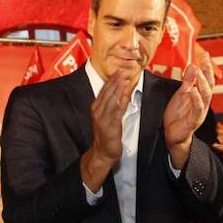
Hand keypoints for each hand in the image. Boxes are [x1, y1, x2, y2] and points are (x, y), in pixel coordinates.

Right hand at [80, 68, 130, 190]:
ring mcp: (103, 118)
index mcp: (96, 108)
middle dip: (115, 81)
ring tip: (124, 79)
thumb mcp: (109, 117)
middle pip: (107, 93)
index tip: (119, 70)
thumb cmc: (106, 135)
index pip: (104, 90)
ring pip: (111, 100)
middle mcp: (98, 111)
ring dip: (118, 88)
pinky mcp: (109, 126)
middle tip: (123, 70)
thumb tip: (123, 93)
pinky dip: (120, 103)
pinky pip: (116, 112)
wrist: (102, 152)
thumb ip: (115, 105)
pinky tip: (125, 96)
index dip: (112, 80)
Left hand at [164, 55, 215, 165]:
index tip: (205, 54)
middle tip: (204, 59)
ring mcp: (200, 112)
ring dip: (203, 82)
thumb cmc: (177, 115)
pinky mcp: (194, 121)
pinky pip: (198, 109)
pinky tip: (193, 90)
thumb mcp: (181, 95)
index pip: (206, 78)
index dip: (206, 66)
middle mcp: (202, 103)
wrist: (172, 135)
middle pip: (209, 85)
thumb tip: (193, 65)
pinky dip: (196, 99)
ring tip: (198, 70)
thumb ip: (188, 81)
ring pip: (206, 95)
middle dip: (207, 71)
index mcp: (200, 96)